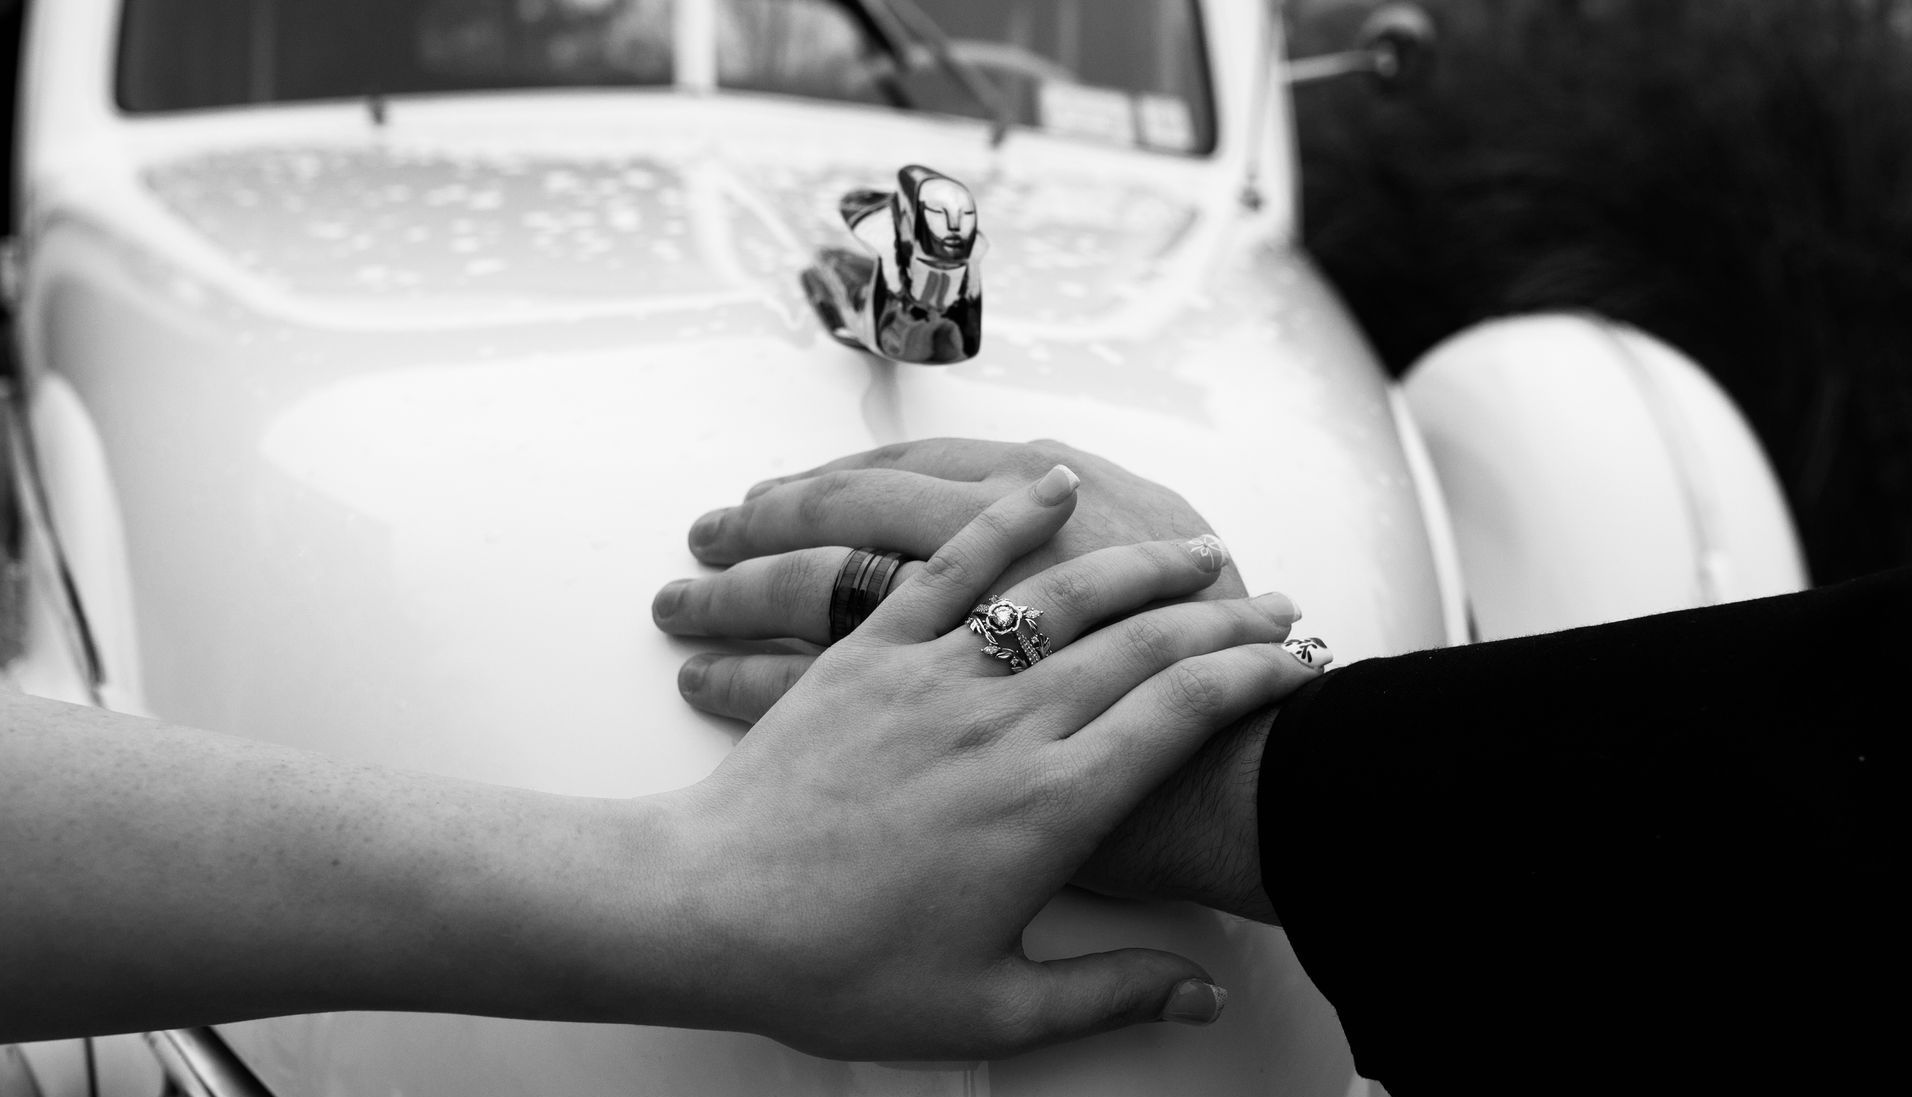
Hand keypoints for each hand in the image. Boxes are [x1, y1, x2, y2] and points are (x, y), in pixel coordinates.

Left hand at [652, 465, 1312, 1058]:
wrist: (708, 915)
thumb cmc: (838, 970)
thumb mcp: (991, 1007)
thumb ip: (1110, 993)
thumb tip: (1204, 993)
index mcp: (1049, 806)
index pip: (1185, 712)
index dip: (1256, 677)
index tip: (1298, 662)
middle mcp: (1005, 725)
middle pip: (1142, 640)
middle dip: (1222, 613)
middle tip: (1273, 599)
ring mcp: (935, 677)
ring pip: (1059, 591)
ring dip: (1139, 561)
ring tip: (1193, 545)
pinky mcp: (872, 655)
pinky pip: (945, 564)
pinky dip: (1002, 517)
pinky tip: (1050, 486)